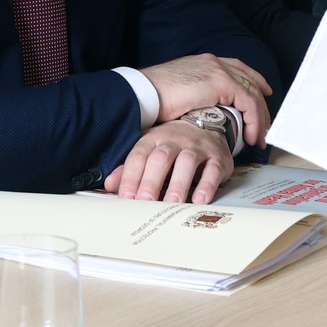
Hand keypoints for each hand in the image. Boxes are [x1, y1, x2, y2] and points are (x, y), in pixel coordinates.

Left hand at [102, 120, 234, 203]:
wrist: (208, 123)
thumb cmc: (174, 143)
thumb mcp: (150, 150)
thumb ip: (130, 169)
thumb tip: (110, 185)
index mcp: (153, 139)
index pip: (138, 156)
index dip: (130, 177)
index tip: (125, 197)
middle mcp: (174, 140)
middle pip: (161, 158)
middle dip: (151, 181)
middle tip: (145, 202)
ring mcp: (197, 147)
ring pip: (186, 162)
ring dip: (178, 184)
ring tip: (172, 203)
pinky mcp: (217, 157)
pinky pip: (212, 169)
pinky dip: (207, 186)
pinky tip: (200, 200)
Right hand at [139, 55, 272, 144]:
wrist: (145, 93)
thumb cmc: (156, 98)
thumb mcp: (182, 95)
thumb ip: (199, 98)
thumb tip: (206, 114)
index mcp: (205, 62)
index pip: (238, 68)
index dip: (254, 80)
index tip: (264, 93)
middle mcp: (215, 62)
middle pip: (250, 81)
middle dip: (261, 106)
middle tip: (265, 128)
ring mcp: (220, 70)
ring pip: (253, 94)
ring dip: (260, 118)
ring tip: (259, 138)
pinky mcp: (222, 82)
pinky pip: (248, 102)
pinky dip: (254, 121)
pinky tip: (251, 136)